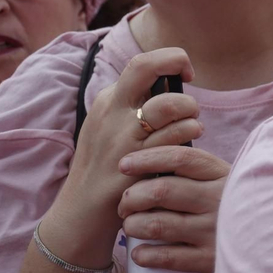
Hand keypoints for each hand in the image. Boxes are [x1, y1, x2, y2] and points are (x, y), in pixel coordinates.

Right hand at [59, 49, 200, 237]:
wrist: (80, 214)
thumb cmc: (106, 169)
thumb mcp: (110, 129)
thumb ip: (134, 106)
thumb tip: (171, 84)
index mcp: (107, 101)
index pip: (142, 62)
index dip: (172, 59)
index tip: (185, 73)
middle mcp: (111, 113)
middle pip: (147, 68)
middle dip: (177, 69)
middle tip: (187, 94)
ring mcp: (121, 137)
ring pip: (169, 104)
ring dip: (190, 111)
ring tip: (192, 124)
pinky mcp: (134, 161)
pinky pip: (174, 137)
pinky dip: (189, 133)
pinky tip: (189, 141)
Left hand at [118, 146, 229, 272]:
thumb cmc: (243, 208)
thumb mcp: (232, 182)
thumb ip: (202, 173)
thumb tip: (155, 164)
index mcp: (224, 176)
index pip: (180, 158)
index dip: (147, 159)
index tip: (124, 164)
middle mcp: (219, 200)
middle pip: (161, 191)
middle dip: (132, 197)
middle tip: (124, 204)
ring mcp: (215, 231)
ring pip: (157, 225)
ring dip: (133, 226)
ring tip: (131, 227)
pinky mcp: (211, 261)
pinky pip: (167, 258)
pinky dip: (145, 255)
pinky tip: (140, 253)